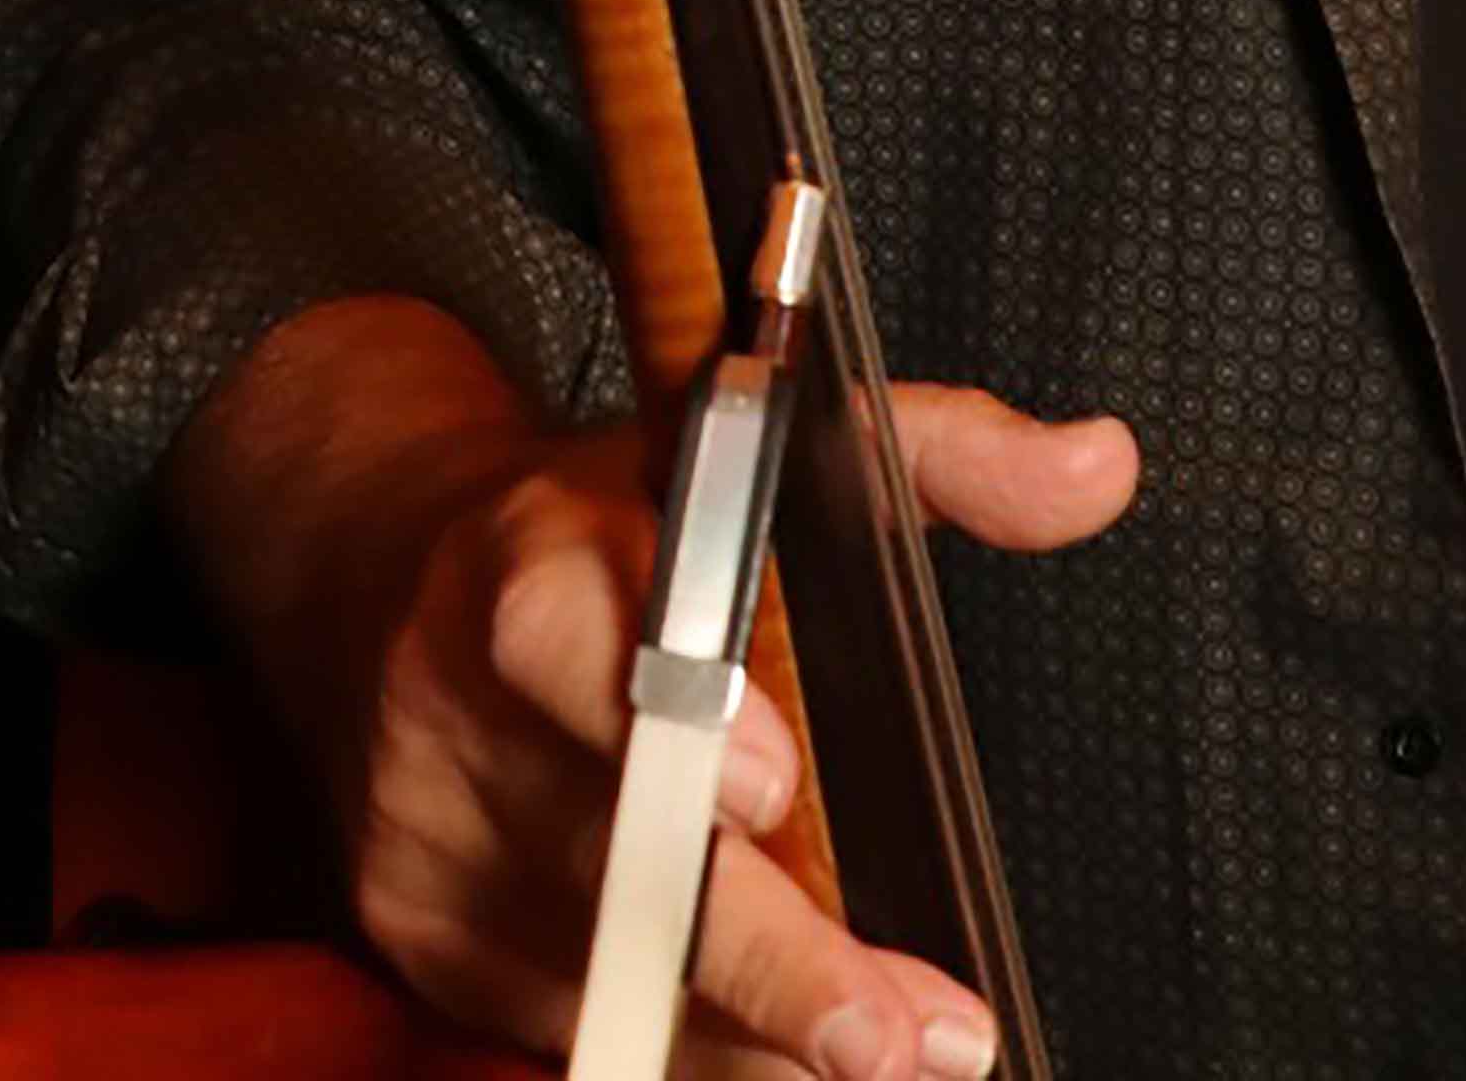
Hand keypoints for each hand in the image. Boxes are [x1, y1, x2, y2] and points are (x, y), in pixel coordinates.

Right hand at [168, 294, 1137, 1080]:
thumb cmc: (605, 525)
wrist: (367, 568)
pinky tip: (779, 1053)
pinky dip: (686, 1045)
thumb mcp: (751, 446)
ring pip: (602, 965)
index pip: (574, 630)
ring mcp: (429, 821)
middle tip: (897, 1033)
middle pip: (612, 847)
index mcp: (538, 553)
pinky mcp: (413, 922)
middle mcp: (460, 690)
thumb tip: (1098, 468)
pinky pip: (562, 1017)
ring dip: (758, 1031)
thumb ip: (934, 452)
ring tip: (891, 1046)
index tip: (775, 785)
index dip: (673, 706)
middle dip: (767, 958)